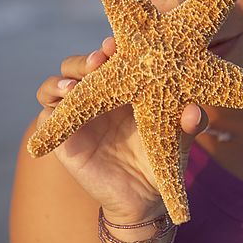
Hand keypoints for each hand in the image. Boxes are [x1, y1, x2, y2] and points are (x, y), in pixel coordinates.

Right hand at [35, 37, 208, 221]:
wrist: (146, 198)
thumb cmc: (163, 159)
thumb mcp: (180, 139)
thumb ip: (190, 124)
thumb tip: (194, 112)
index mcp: (127, 87)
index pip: (113, 58)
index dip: (113, 48)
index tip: (118, 44)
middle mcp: (101, 95)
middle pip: (83, 64)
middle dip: (87, 58)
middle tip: (100, 59)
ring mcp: (80, 114)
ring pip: (60, 82)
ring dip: (66, 76)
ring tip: (78, 81)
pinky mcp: (65, 136)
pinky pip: (47, 113)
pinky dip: (52, 103)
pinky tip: (65, 102)